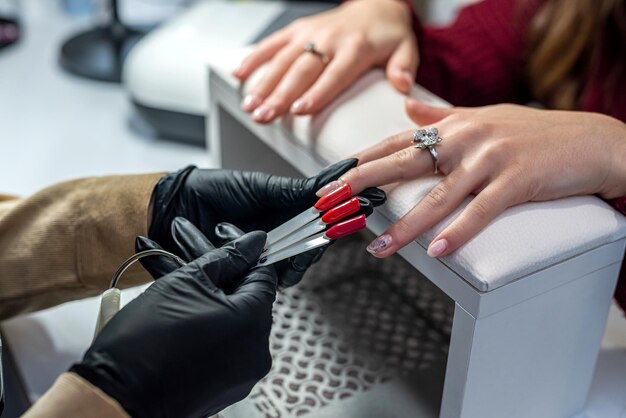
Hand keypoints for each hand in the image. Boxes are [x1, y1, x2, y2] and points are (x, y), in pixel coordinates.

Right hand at [71, 232, 275, 417]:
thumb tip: (254, 242)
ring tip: (170, 272)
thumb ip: (227, 258)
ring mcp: (241, 372)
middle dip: (216, 271)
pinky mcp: (223, 386)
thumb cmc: (147, 339)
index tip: (223, 234)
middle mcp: (256, 351)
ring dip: (204, 294)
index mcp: (254, 322)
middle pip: (243, 297)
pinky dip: (203, 322)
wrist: (115, 396)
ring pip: (229, 318)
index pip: (262, 274)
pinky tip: (176, 306)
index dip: (241, 251)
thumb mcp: (187, 281)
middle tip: (187, 247)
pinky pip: (220, 343)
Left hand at [149, 159, 384, 286]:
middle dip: (312, 245)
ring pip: (290, 268)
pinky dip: (264, 272)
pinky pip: (264, 280)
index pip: (318, 220)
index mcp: (282, 211)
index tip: (363, 206)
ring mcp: (260, 256)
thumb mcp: (255, 185)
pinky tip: (253, 258)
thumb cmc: (210, 190)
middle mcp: (275, 237)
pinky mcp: (242, 273)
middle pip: (309, 249)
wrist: (171, 207)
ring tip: (265, 242)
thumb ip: (290, 191)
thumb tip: (326, 184)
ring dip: (286, 259)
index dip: (339, 217)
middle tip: (313, 236)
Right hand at [234, 0, 416, 123]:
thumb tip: (403, 85)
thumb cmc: (387, 34)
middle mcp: (330, 38)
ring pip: (283, 59)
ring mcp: (311, 33)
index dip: (316, 93)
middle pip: (302, 70)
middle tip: (265, 116)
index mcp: (356, 47)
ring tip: (250, 106)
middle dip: (280, 95)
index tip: (300, 110)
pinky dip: (255, 58)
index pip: (334, 74)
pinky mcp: (298, 29)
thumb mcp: (406, 48)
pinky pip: (273, 43)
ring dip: (263, 83)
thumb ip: (404, 67)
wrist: (376, 5)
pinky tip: (239, 75)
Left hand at [326, 100, 625, 257]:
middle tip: (334, 202)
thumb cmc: (535, 132)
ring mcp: (490, 159)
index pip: (397, 142)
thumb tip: (406, 108)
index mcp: (454, 125)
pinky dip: (459, 232)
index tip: (335, 177)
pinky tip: (439, 251)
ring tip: (380, 246)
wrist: (592, 139)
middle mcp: (466, 138)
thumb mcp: (483, 115)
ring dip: (405, 225)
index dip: (363, 160)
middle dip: (364, 184)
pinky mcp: (516, 180)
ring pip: (438, 196)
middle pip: (404, 163)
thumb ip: (441, 114)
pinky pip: (481, 211)